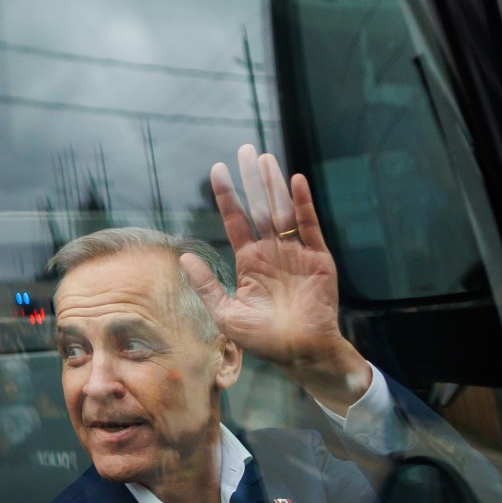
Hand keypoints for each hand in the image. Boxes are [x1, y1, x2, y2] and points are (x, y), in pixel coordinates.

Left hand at [179, 144, 372, 411]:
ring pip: (282, 211)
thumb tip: (184, 257)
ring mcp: (295, 253)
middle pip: (260, 207)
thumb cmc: (263, 339)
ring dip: (273, 184)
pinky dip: (302, 204)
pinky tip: (294, 182)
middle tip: (245, 149)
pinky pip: (309, 227)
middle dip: (252, 179)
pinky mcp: (318, 259)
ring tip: (264, 158)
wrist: (299, 353)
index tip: (217, 169)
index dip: (227, 196)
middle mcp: (271, 252)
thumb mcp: (225, 313)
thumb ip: (207, 284)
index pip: (235, 221)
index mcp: (249, 262)